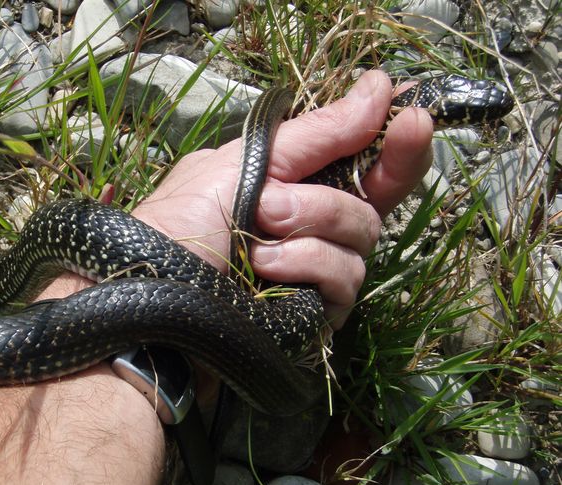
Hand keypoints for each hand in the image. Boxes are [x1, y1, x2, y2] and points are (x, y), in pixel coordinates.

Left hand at [134, 70, 432, 327]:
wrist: (155, 293)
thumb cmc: (183, 222)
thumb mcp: (244, 163)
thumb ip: (316, 132)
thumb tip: (379, 87)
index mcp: (298, 188)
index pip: (369, 167)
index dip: (397, 145)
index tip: (412, 118)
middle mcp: (315, 231)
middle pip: (373, 205)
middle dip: (322, 201)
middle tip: (269, 204)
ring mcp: (318, 275)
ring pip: (362, 242)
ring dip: (304, 234)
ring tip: (253, 245)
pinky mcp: (317, 314)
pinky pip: (344, 281)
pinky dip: (302, 268)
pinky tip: (262, 273)